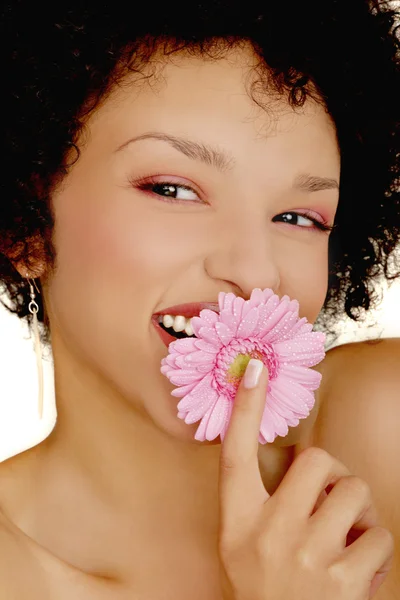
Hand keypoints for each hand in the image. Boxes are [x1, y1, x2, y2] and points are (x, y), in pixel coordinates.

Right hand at [218, 359, 393, 599]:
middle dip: (333, 475)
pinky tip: (357, 569)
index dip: (246, 409)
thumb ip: (258, 500)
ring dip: (359, 512)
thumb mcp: (240, 542)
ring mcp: (308, 559)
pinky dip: (376, 549)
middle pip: (317, 462)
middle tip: (329, 499)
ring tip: (346, 536)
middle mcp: (270, 534)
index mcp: (239, 521)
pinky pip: (381, 537)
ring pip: (356, 493)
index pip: (236, 454)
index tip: (257, 368)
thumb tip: (299, 458)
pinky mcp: (346, 584)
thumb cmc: (260, 586)